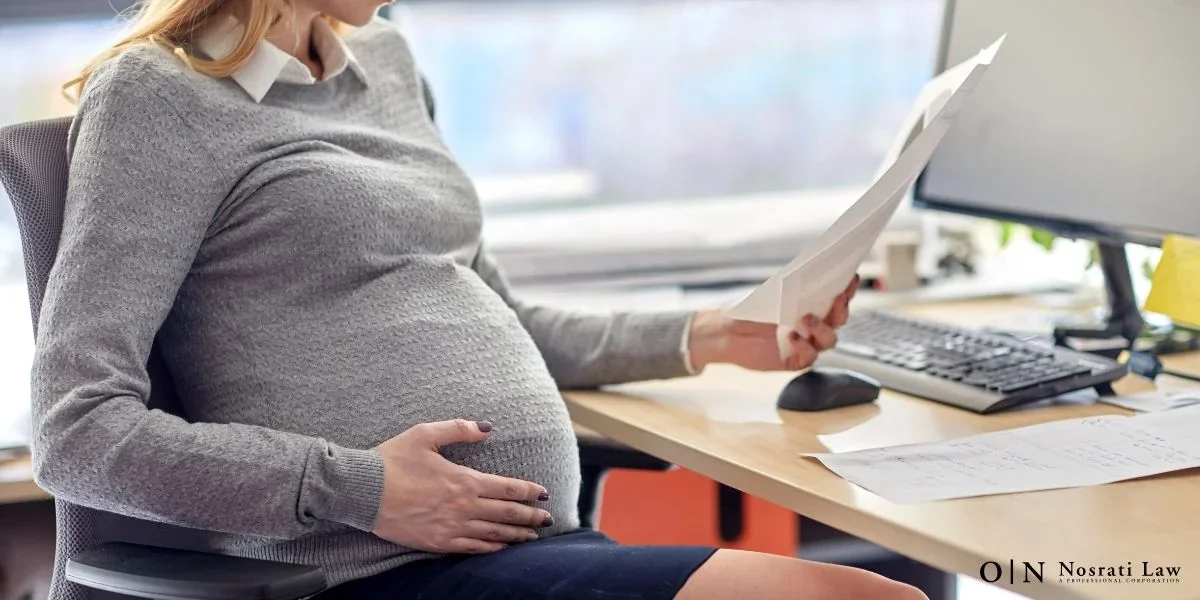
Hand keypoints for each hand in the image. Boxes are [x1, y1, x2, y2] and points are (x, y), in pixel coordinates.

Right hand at [372, 419, 552, 553]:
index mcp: (464, 480)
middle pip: (507, 514)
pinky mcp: (437, 542)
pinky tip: (501, 548)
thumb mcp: (424, 434)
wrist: (361, 491)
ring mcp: (451, 527)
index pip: (508, 488)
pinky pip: (471, 548)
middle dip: (531, 517)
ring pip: (493, 534)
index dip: (530, 492)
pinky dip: (491, 549)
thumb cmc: (391, 460)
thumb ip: (459, 429)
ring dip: (516, 536)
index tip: (544, 494)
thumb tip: (487, 428)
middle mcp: (463, 506)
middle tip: (548, 519)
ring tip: (532, 537)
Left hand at [687, 275, 859, 371]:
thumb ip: (794, 290)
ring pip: (829, 340)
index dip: (847, 290)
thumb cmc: (750, 311)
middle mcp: (813, 326)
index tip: (851, 278)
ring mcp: (806, 344)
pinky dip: (804, 346)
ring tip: (806, 319)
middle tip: (837, 298)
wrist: (727, 333)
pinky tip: (791, 337)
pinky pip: (810, 357)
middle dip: (841, 309)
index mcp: (811, 307)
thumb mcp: (772, 295)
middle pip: (839, 320)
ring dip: (822, 329)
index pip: (836, 298)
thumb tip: (812, 275)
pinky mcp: (795, 360)